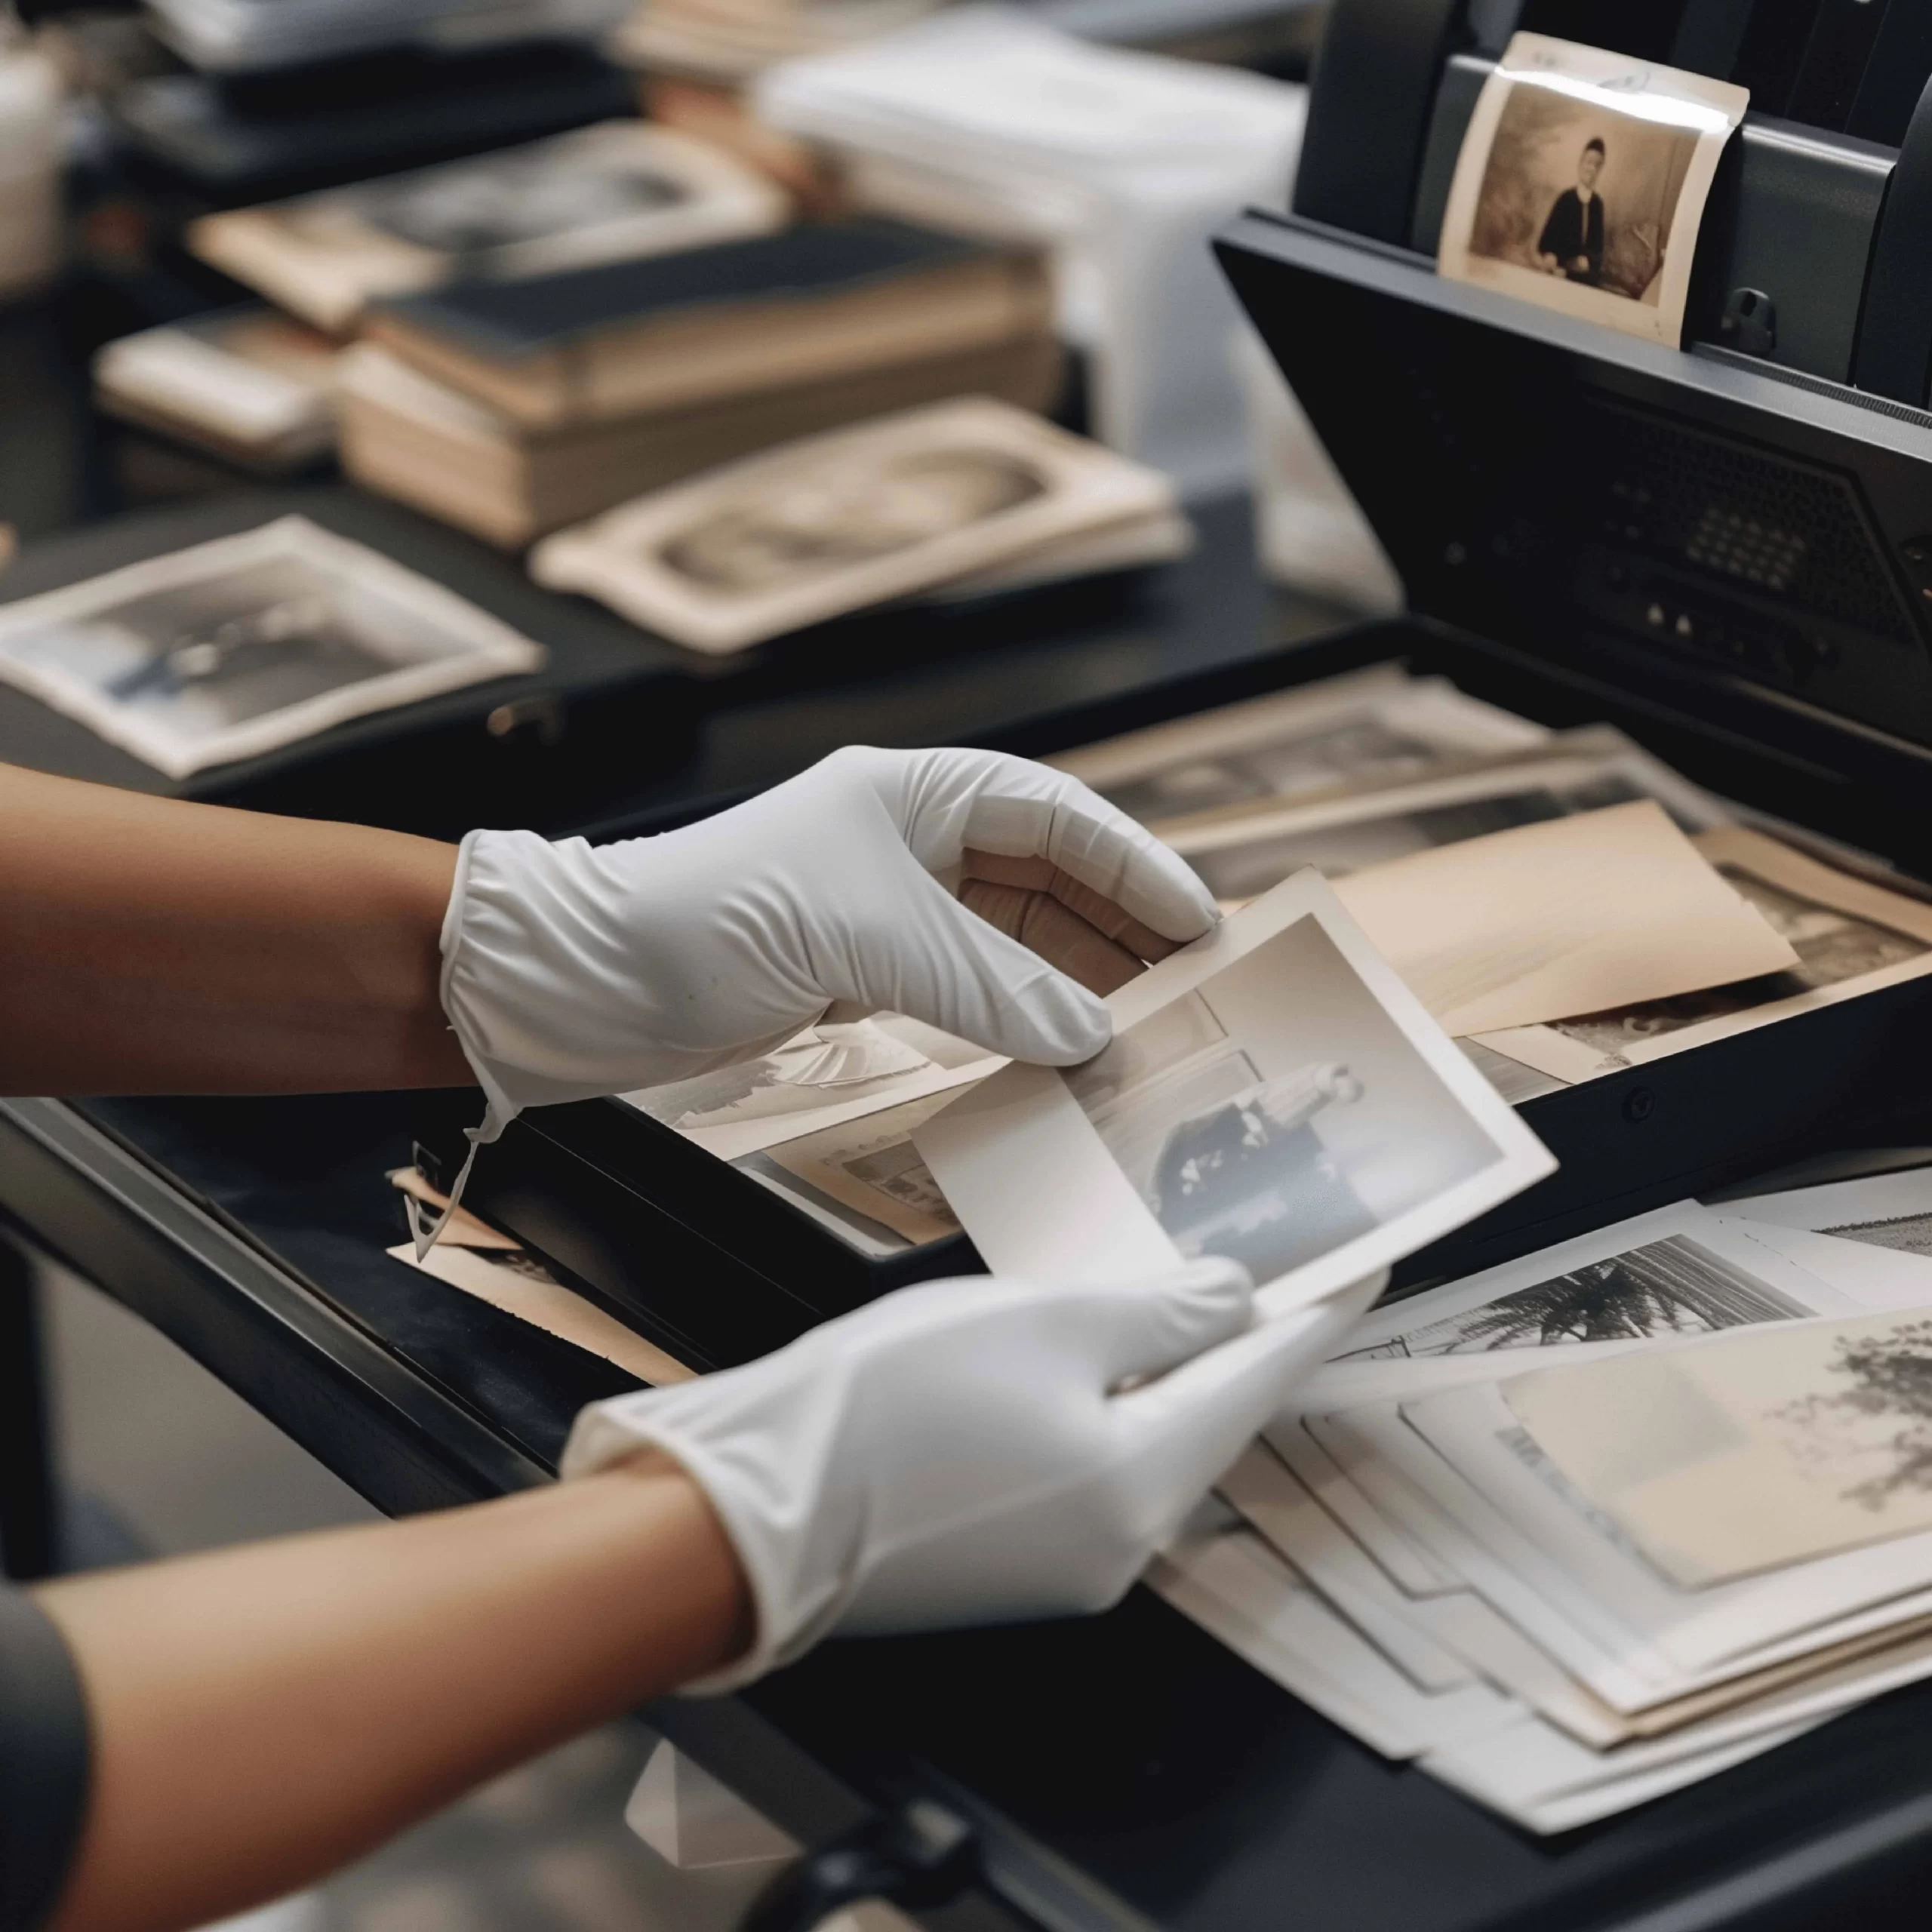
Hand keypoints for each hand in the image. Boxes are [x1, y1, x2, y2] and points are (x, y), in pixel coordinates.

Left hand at [440, 746, 1215, 1135]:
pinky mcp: (871, 970)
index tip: (1203, 923)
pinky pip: (977, 988)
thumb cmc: (708, 915)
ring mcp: (895, 909)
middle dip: (1123, 930)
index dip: (1137, 866)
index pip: (1057, 817)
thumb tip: (1092, 1033)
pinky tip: (1065, 1050)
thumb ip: (988, 984)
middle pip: (1052, 878)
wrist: (592, 979)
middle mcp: (914, 842)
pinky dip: (1023, 1016)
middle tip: (1197, 989)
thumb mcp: (866, 936)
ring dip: (1080, 982)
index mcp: (917, 792)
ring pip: (1020, 939)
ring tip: (1147, 1030)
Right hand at [562, 1259, 1374, 1686]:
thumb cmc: (890, 1407)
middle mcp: (1122, 1546)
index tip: (1362, 1275)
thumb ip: (1157, 1309)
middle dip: (1230, 1340)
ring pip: (1144, 1445)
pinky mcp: (1010, 1567)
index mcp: (1142, 1484)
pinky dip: (1098, 1411)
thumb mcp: (1042, 1321)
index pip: (1256, 1379)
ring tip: (1164, 1296)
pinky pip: (1088, 1472)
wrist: (754, 1511)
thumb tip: (1232, 1296)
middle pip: (1205, 1419)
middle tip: (1258, 1265)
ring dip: (1158, 1372)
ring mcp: (1064, 1568)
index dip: (1311, 1317)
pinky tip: (1074, 1363)